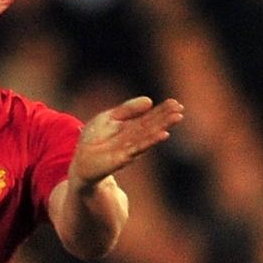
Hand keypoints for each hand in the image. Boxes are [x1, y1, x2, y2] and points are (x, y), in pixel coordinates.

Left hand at [70, 96, 184, 190]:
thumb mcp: (108, 118)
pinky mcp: (123, 158)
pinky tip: (163, 134)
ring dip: (163, 126)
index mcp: (130, 128)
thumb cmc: (94, 140)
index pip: (149, 118)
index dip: (162, 110)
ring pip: (149, 135)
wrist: (81, 162)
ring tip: (177, 118)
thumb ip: (127, 110)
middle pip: (152, 125)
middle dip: (166, 117)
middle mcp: (133, 138)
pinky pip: (139, 147)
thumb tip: (150, 100)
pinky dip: (151, 140)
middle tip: (180, 108)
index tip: (175, 102)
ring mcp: (130, 148)